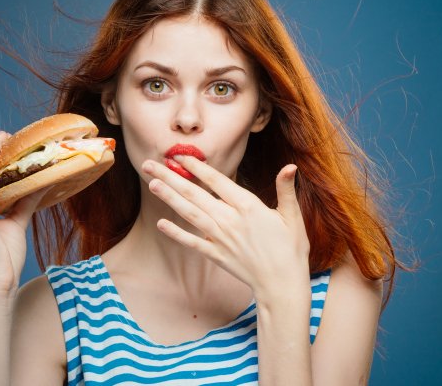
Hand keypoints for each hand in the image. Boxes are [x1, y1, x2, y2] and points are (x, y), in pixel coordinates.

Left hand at [141, 155, 311, 297]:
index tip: (180, 155)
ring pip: (189, 214)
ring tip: (151, 184)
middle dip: (171, 177)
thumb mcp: (292, 217)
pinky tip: (160, 224)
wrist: (282, 285)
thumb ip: (286, 190)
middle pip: (195, 194)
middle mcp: (230, 220)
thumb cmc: (290, 249)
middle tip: (150, 165)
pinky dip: (176, 233)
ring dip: (169, 198)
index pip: (216, 181)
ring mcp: (220, 238)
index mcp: (248, 206)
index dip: (196, 167)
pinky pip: (192, 242)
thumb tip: (290, 166)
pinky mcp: (216, 255)